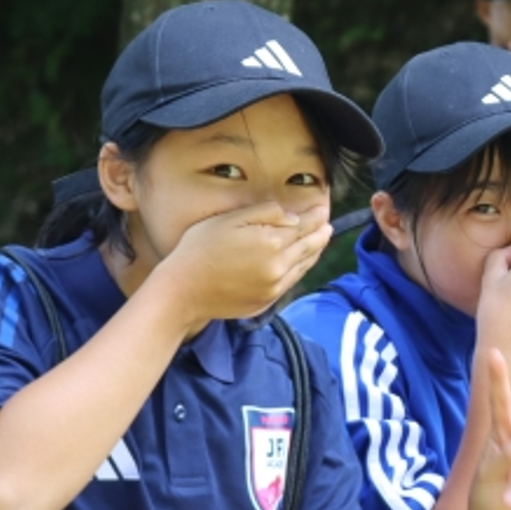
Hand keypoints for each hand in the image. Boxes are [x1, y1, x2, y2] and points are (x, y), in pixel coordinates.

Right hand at [159, 201, 330, 326]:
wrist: (183, 290)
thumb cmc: (200, 249)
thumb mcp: (229, 220)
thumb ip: (265, 214)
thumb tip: (293, 217)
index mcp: (271, 242)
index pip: (303, 226)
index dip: (315, 216)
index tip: (323, 208)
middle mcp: (279, 266)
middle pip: (308, 246)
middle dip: (320, 233)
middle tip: (327, 224)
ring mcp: (275, 286)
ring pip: (304, 266)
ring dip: (314, 251)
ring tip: (320, 240)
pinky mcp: (267, 301)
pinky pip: (292, 281)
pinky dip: (301, 268)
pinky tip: (301, 261)